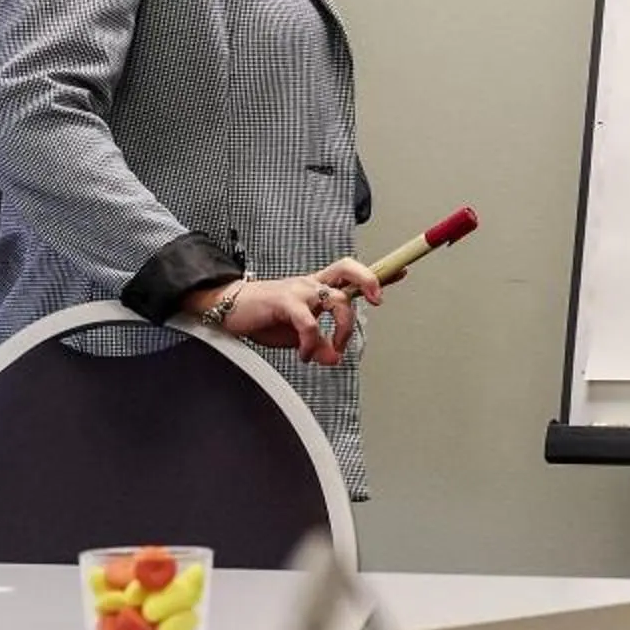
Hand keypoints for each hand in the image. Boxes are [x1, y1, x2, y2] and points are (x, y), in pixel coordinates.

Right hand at [183, 261, 383, 366]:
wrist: (227, 309)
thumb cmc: (265, 318)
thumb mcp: (299, 335)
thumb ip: (321, 344)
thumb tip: (333, 359)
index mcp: (318, 288)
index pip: (351, 276)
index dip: (378, 274)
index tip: (402, 272)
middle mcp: (312, 284)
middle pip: (349, 269)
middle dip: (371, 281)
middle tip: (377, 302)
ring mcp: (299, 290)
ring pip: (337, 299)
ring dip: (342, 330)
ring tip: (332, 350)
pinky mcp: (284, 301)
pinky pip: (309, 322)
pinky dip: (313, 343)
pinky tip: (305, 355)